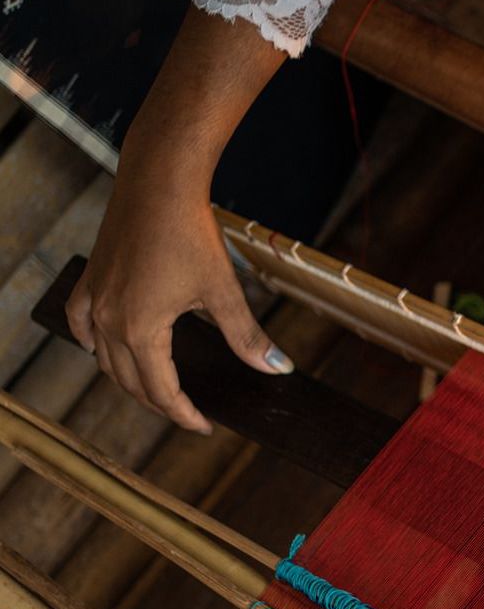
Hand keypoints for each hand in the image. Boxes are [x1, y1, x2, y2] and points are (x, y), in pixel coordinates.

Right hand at [64, 5, 292, 432]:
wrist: (158, 182)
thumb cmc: (191, 233)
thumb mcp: (224, 291)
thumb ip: (247, 336)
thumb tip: (276, 369)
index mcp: (141, 330)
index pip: (161, 392)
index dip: (184, 415)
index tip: (205, 427)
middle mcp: (109, 320)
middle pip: (129, 382)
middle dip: (159, 403)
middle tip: (187, 413)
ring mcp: (95, 298)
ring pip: (104, 358)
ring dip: (128, 380)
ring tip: (156, 390)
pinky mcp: (91, 278)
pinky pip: (81, 322)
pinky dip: (92, 343)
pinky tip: (102, 348)